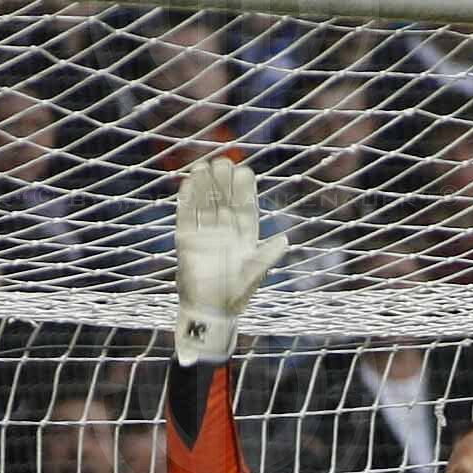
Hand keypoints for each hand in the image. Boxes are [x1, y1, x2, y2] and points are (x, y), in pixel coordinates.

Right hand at [174, 156, 289, 367]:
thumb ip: (267, 255)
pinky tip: (188, 182)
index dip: (244, 190)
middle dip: (223, 183)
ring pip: (205, 204)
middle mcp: (225, 231)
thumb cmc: (235, 294)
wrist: (210, 310)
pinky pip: (186, 215)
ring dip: (204, 186)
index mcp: (245, 237)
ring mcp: (205, 233)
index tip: (245, 171)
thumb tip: (285, 239)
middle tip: (223, 162)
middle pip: (224, 201)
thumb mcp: (254, 273)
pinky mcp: (187, 239)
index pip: (245, 208)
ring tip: (204, 167)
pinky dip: (186, 199)